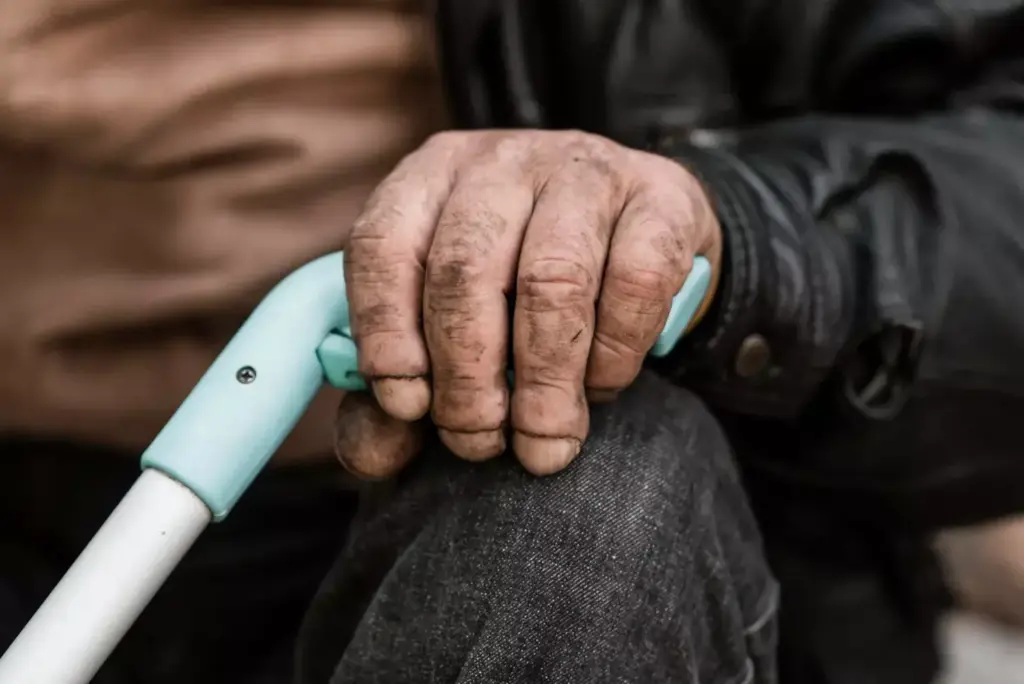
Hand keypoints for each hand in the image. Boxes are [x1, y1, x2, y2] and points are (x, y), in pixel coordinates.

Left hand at [335, 129, 720, 477]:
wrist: (643, 239)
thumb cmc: (526, 287)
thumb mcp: (455, 325)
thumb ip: (404, 387)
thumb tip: (375, 454)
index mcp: (431, 177)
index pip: (383, 246)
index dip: (387, 333)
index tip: (408, 406)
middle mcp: (502, 161)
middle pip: (464, 270)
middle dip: (467, 378)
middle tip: (479, 443)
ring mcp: (585, 169)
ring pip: (553, 279)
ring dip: (543, 381)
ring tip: (543, 442)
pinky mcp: (662, 195)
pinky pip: (636, 283)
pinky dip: (615, 354)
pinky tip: (601, 385)